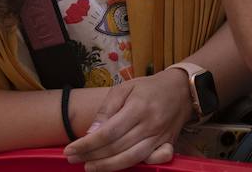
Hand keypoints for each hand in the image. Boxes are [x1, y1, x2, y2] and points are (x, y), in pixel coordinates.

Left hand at [63, 72, 191, 171]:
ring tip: (89, 167)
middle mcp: (149, 124)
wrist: (181, 90)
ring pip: (132, 159)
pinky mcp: (168, 145)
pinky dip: (139, 166)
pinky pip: (153, 161)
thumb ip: (107, 109)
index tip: (70, 150)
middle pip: (117, 148)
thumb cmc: (148, 88)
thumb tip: (91, 132)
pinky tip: (121, 167)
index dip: (87, 144)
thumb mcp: (125, 88)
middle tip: (73, 159)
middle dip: (92, 156)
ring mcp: (160, 137)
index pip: (108, 132)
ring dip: (108, 167)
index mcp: (137, 107)